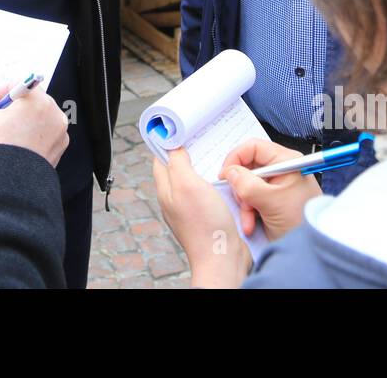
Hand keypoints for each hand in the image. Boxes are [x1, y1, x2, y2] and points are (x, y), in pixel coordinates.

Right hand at [0, 82, 68, 167]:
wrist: (6, 184)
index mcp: (38, 101)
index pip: (20, 85)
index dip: (2, 91)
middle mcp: (54, 114)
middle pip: (32, 101)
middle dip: (15, 108)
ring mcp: (59, 133)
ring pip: (39, 119)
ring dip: (25, 122)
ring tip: (8, 136)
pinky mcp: (59, 150)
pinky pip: (45, 136)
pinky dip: (33, 137)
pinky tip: (18, 147)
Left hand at [152, 148, 250, 287]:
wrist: (223, 257)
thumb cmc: (204, 226)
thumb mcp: (187, 185)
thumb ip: (178, 164)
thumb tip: (172, 146)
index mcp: (166, 191)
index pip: (160, 160)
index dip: (167, 143)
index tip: (177, 130)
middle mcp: (176, 200)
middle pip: (178, 169)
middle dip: (188, 154)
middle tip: (201, 141)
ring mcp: (192, 210)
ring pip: (195, 181)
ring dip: (205, 169)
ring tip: (215, 158)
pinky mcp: (208, 217)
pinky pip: (210, 194)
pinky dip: (216, 184)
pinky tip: (226, 181)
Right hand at [219, 139, 321, 240]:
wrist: (310, 249)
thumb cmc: (300, 221)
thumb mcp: (271, 201)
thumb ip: (246, 184)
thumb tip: (229, 173)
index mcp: (286, 161)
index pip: (253, 147)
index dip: (236, 158)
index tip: (225, 175)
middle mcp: (281, 170)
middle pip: (248, 167)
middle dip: (241, 187)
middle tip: (243, 202)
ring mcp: (276, 185)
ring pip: (246, 185)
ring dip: (244, 203)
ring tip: (249, 219)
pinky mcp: (271, 200)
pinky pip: (251, 199)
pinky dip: (247, 211)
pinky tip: (251, 224)